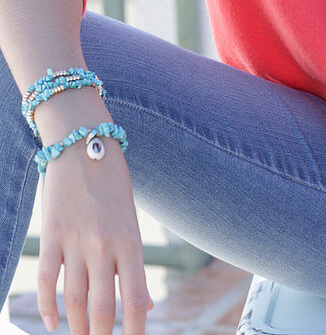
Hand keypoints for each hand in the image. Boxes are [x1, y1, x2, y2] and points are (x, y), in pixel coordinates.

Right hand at [36, 139, 153, 333]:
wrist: (85, 144)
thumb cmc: (113, 184)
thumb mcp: (132, 220)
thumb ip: (134, 265)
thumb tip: (144, 306)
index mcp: (132, 241)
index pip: (135, 300)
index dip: (134, 332)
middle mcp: (104, 245)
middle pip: (102, 308)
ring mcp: (76, 241)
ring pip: (74, 301)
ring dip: (77, 327)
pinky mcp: (52, 235)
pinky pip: (47, 280)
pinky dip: (47, 306)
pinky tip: (51, 322)